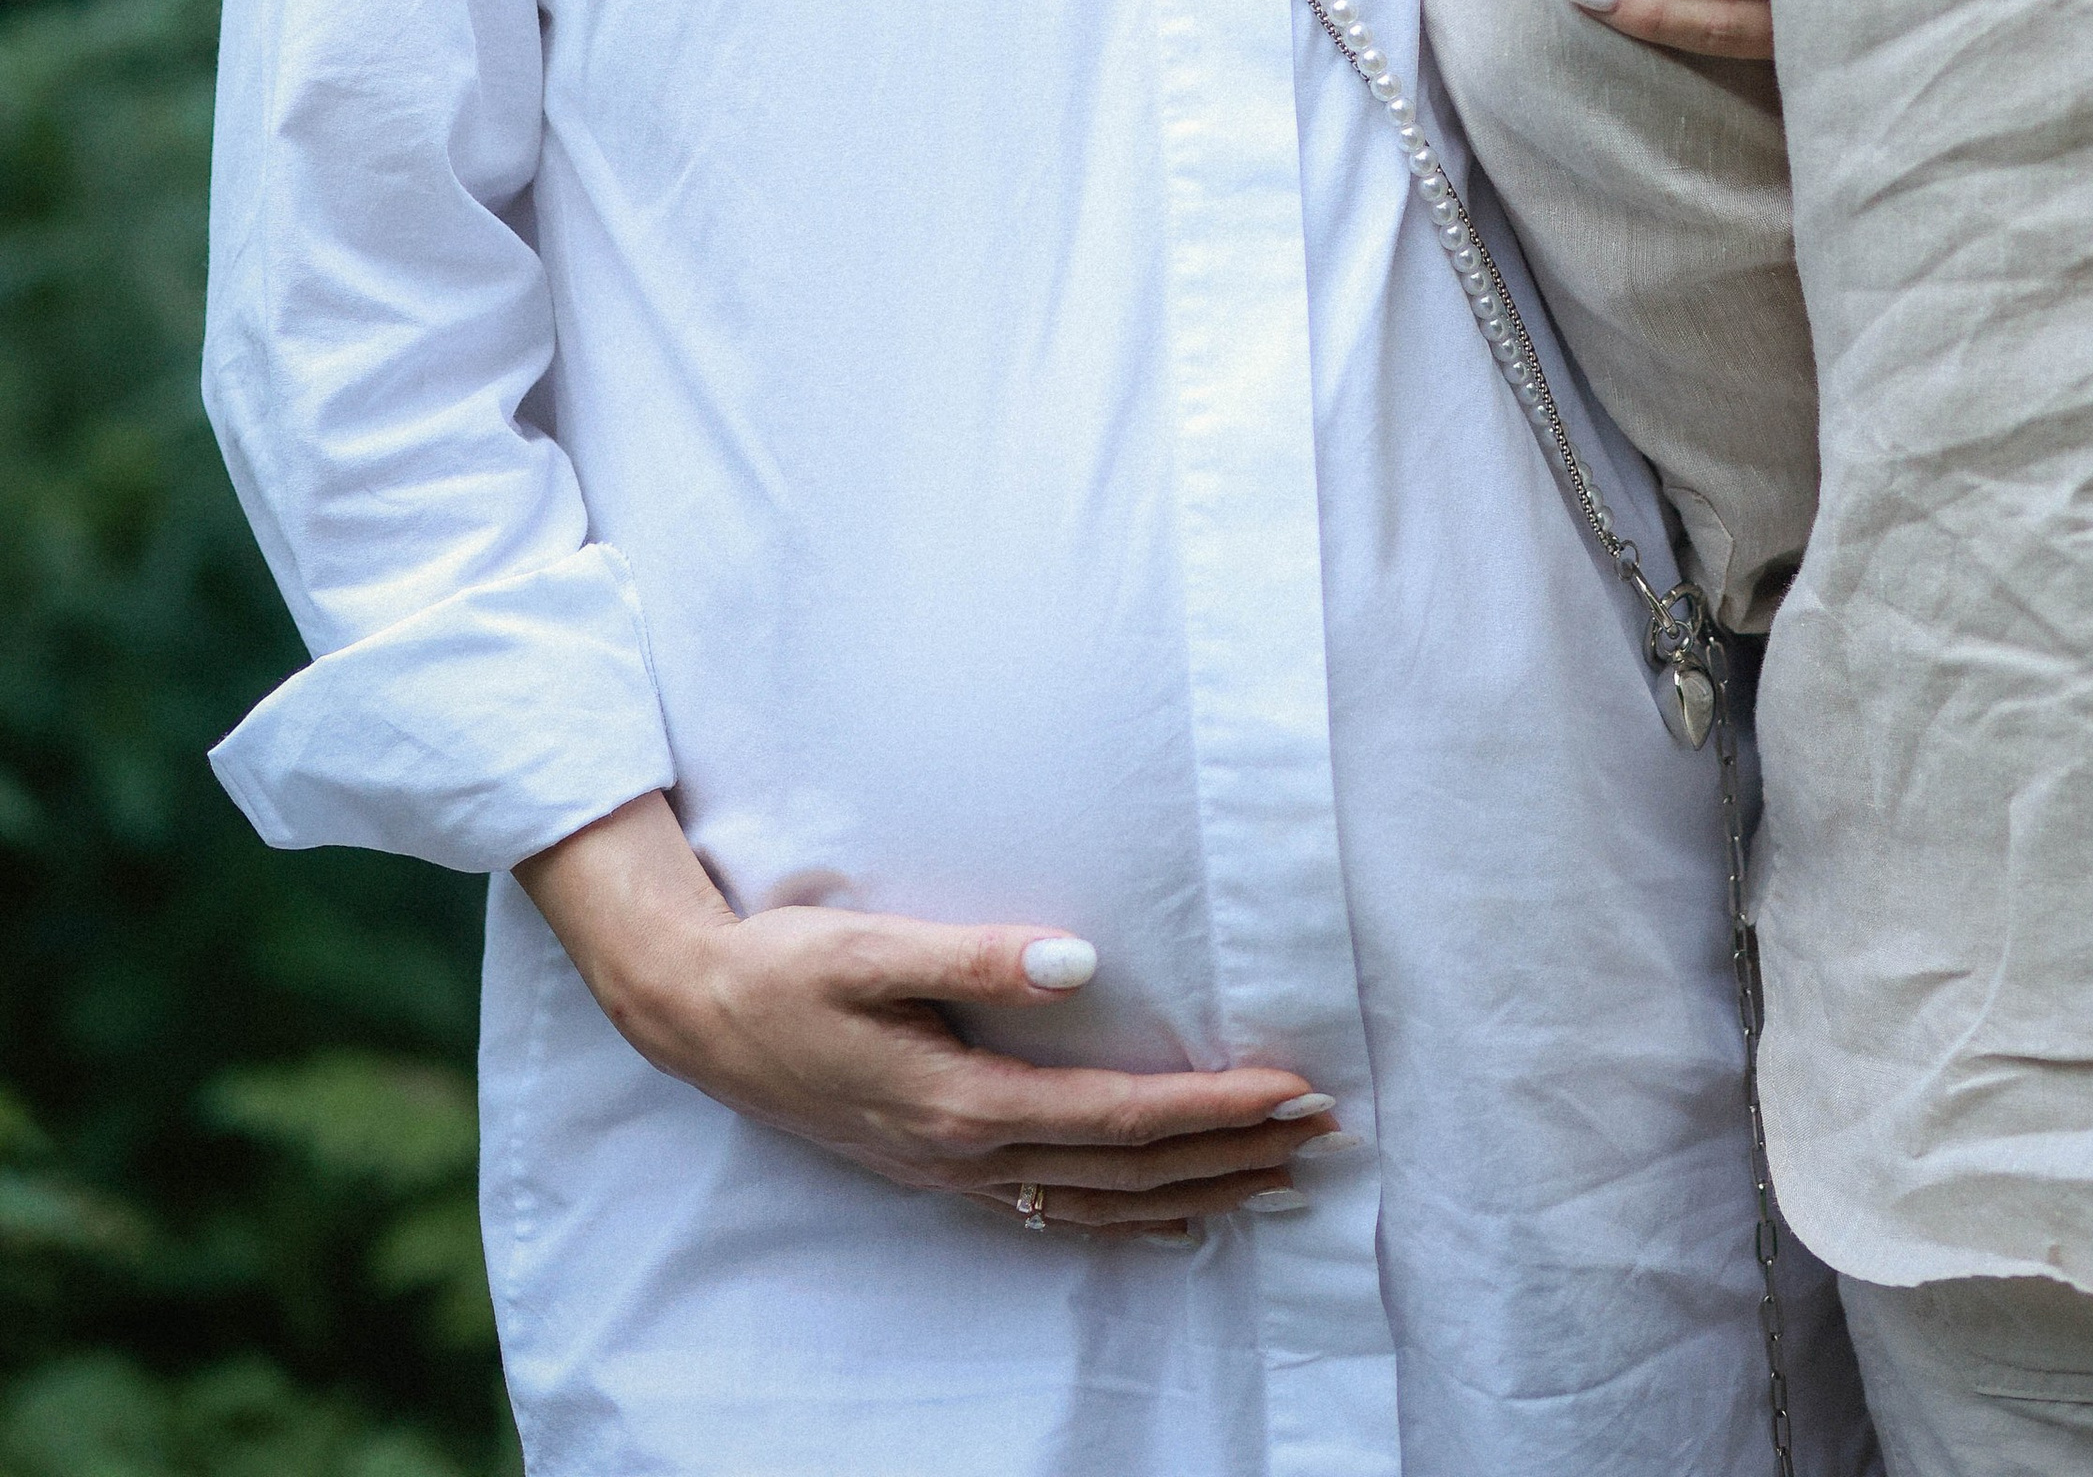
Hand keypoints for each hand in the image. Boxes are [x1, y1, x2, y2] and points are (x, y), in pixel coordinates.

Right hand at [518, 794, 1338, 1238]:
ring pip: (1100, 1203)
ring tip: (1280, 1177)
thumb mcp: (870, 944)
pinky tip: (1169, 1215)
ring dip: (1197, 1191)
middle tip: (1325, 1132)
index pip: (1121, 1119)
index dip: (1215, 1109)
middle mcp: (967, 1155)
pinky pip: (1055, 1212)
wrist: (696, 1013)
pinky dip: (1125, 1218)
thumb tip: (1079, 960)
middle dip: (1234, 1155)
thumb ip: (976, 955)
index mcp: (962, 1102)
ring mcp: (952, 1174)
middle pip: (1129, 1173)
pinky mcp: (938, 1169)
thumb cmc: (784, 966)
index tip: (1294, 1090)